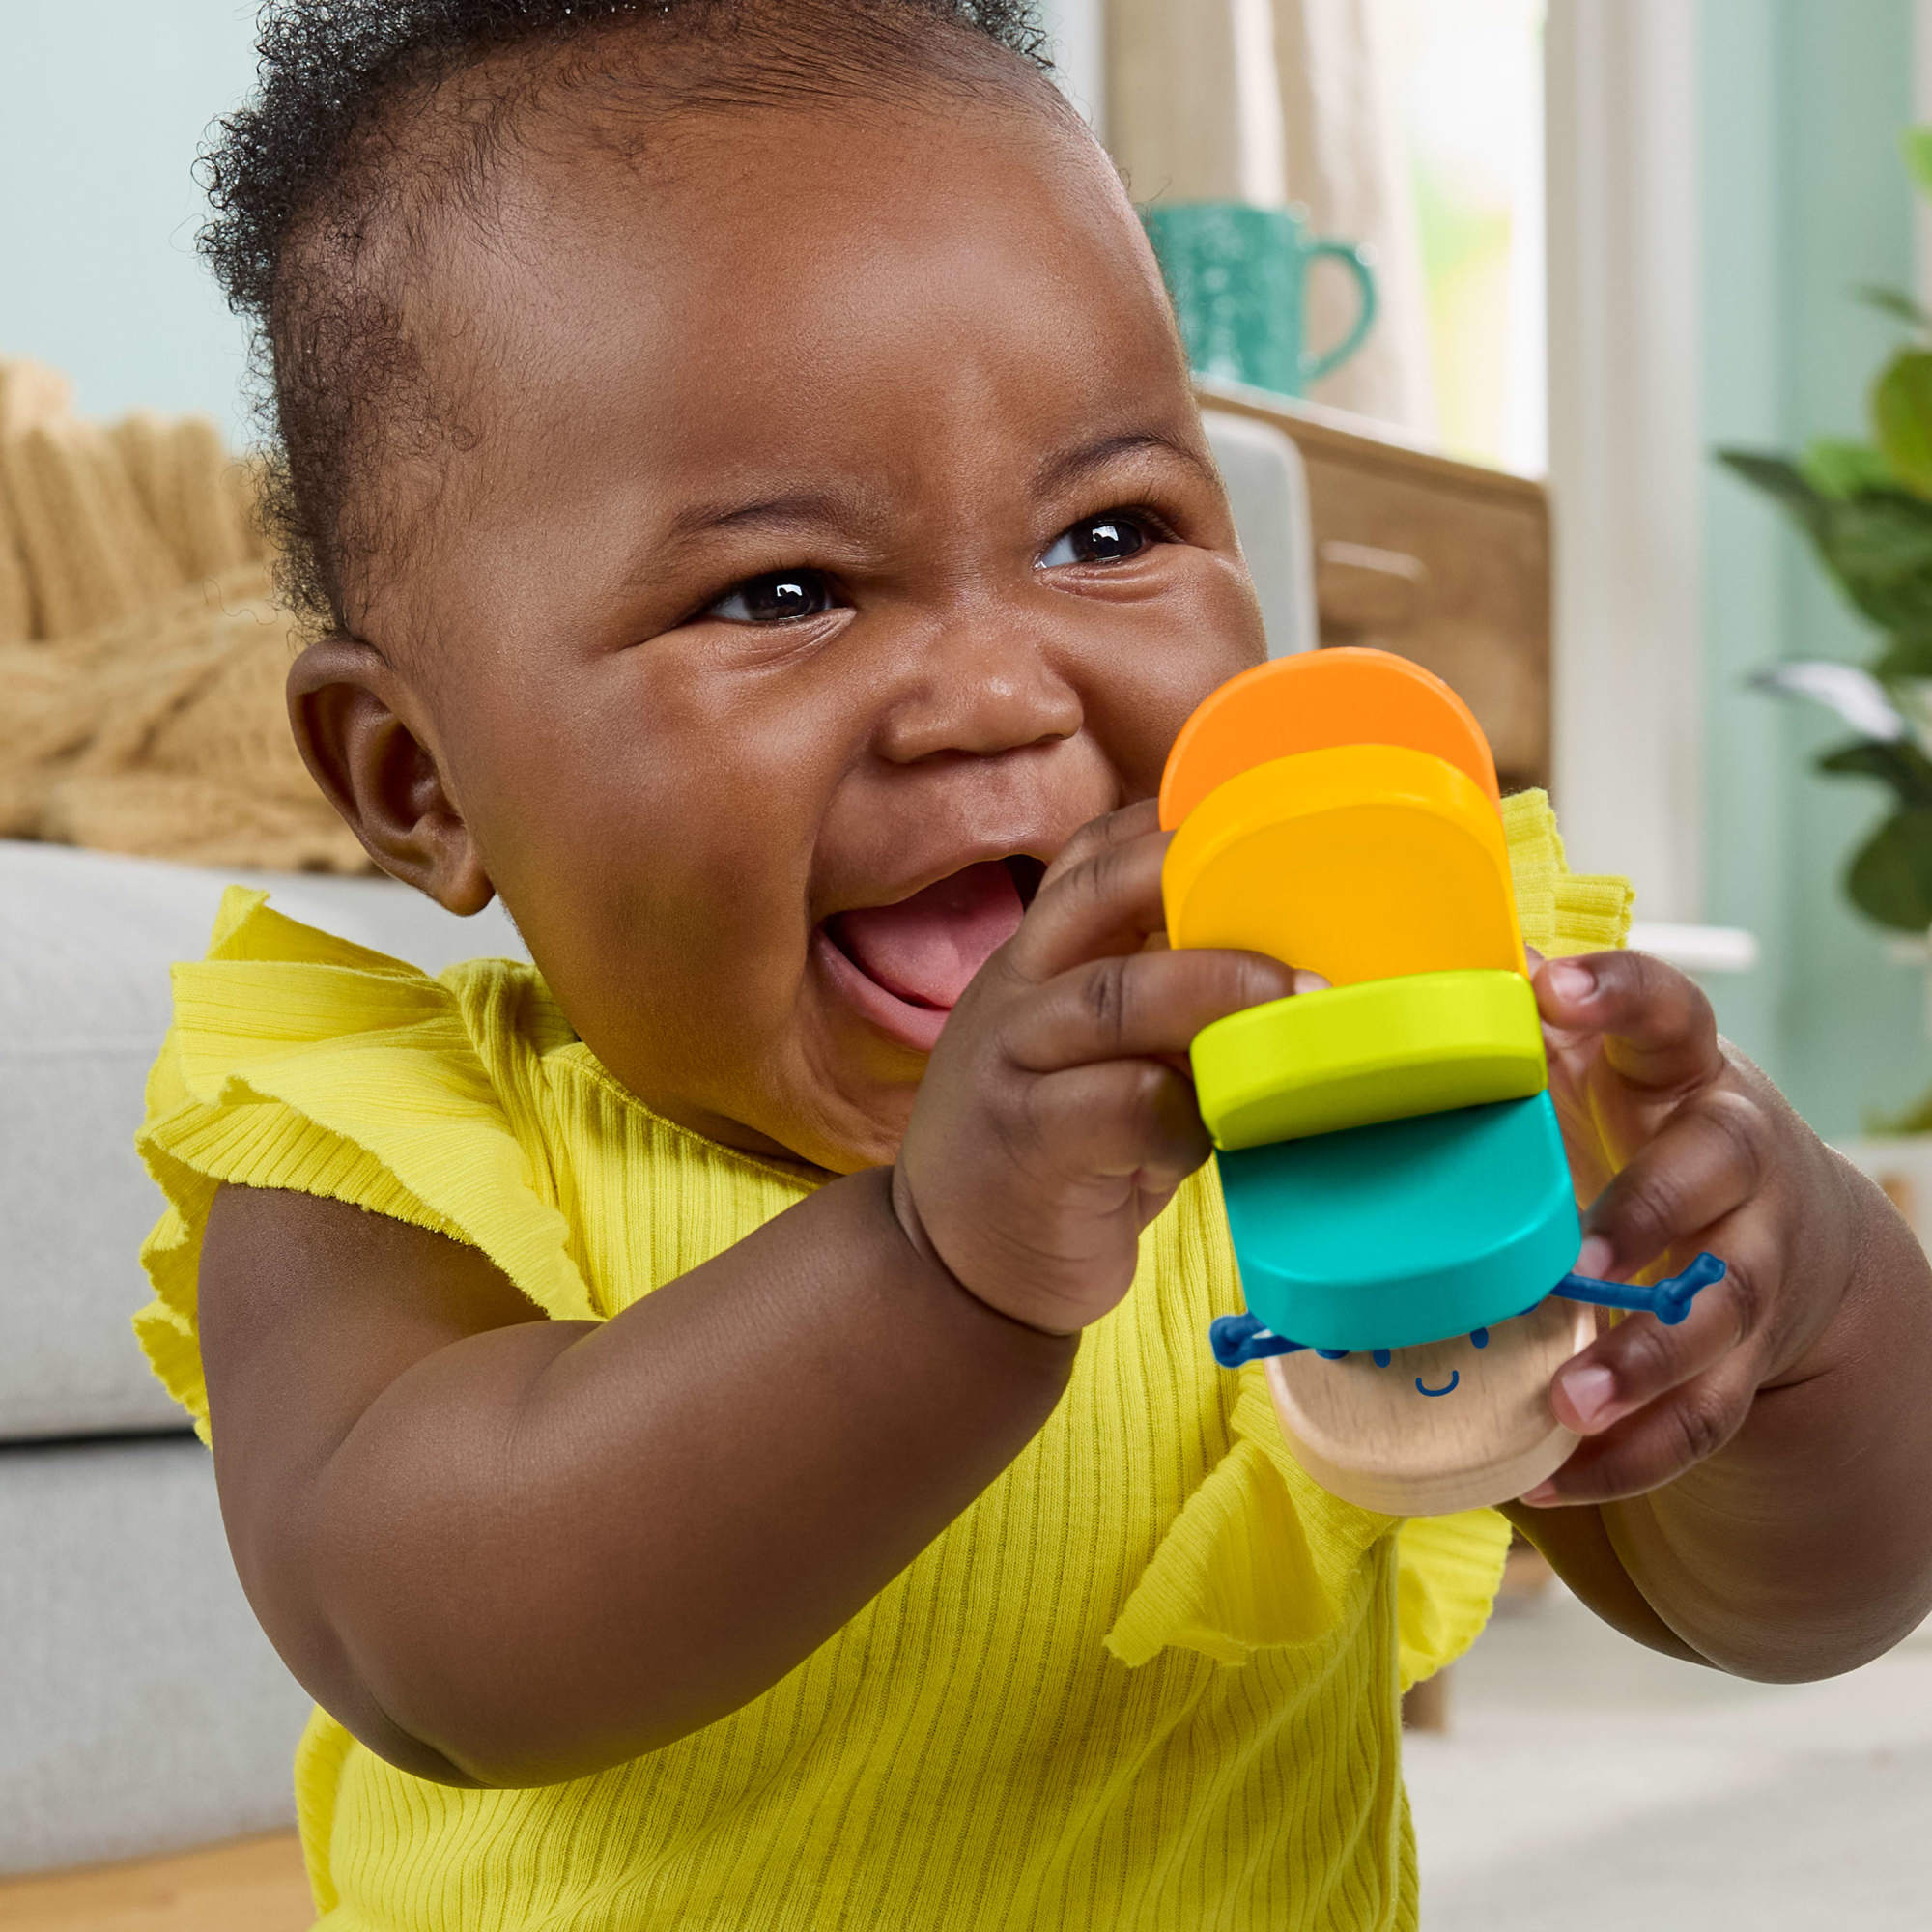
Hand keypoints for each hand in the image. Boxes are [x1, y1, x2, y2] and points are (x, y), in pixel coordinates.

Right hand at [893, 798, 1306, 1335]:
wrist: (950, 1271)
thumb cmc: (1056, 1156)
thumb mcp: (1093, 1060)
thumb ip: (1156, 1005)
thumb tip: (1290, 964)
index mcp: (1034, 961)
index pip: (1090, 857)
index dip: (1170, 825)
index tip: (1261, 819)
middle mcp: (1014, 994)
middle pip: (1095, 895)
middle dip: (1197, 878)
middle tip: (1301, 897)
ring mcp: (1011, 1065)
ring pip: (1111, 996)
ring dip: (1214, 988)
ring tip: (1298, 996)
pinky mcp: (1028, 1144)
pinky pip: (1115, 1105)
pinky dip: (1182, 1112)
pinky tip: (1217, 1132)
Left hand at [1521, 948, 1861, 1505]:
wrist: (1785, 1227)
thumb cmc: (1644, 1131)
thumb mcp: (1596, 1070)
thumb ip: (1517, 1037)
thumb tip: (1383, 984)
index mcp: (1682, 1070)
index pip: (1668, 1008)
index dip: (1617, 993)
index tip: (1549, 989)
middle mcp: (1737, 1157)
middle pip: (1719, 1171)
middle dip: (1648, 1214)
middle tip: (1577, 1260)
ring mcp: (1754, 1258)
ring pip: (1722, 1311)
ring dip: (1646, 1360)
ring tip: (1570, 1400)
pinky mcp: (1749, 1355)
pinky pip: (1704, 1416)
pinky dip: (1630, 1456)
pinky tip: (1552, 1471)